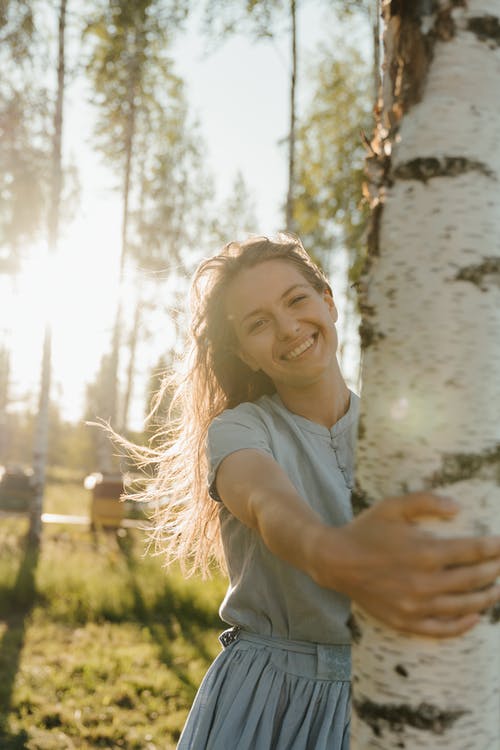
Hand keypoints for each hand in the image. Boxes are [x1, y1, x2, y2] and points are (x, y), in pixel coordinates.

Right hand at [310, 493, 499, 637]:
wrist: (335, 561)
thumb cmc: (366, 530)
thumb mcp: (394, 506)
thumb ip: (426, 501)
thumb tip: (459, 508)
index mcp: (424, 552)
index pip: (473, 551)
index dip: (494, 548)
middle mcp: (424, 582)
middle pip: (474, 579)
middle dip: (495, 570)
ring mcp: (415, 606)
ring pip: (463, 606)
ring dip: (487, 597)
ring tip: (498, 589)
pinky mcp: (406, 621)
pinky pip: (443, 629)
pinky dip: (463, 625)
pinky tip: (475, 616)